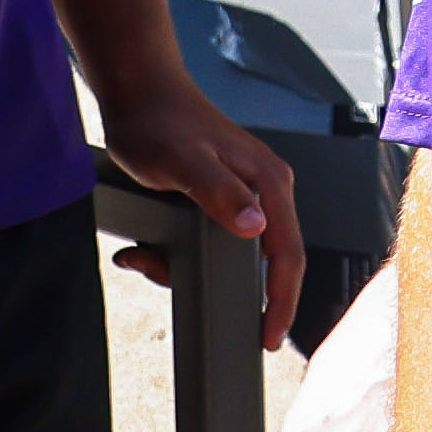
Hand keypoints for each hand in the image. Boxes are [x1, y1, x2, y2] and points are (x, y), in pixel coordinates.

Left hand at [100, 77, 301, 350]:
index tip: (269, 338)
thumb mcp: (184, 163)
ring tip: (144, 261)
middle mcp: (269, 189)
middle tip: (168, 285)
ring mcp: (249, 191)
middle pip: (265, 259)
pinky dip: (179, 253)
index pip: (289, 255)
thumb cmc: (161, 125)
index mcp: (271, 184)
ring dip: (186, 266)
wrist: (142, 92)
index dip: (281, 300)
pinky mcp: (226, 193)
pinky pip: (216, 237)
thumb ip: (222, 193)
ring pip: (234, 251)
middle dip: (222, 286)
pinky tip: (146, 249)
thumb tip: (257, 229)